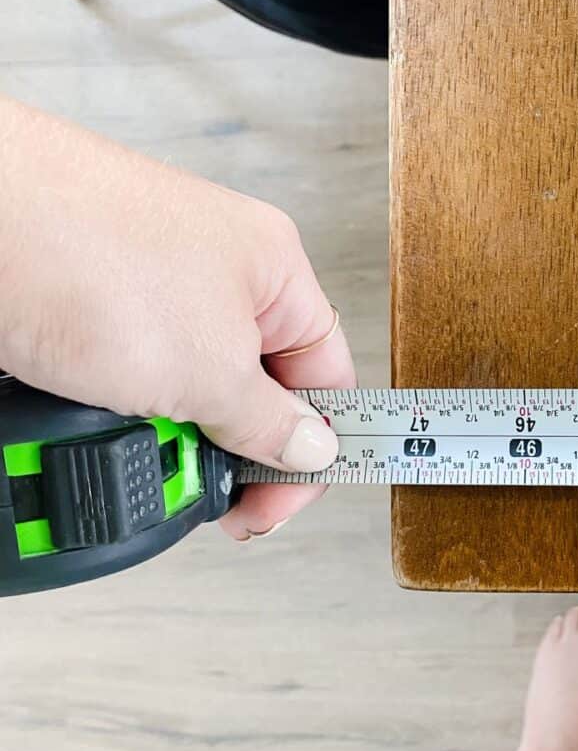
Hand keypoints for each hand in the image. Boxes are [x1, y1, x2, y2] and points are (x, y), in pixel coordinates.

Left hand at [0, 97, 354, 538]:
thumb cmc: (79, 251)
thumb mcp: (206, 368)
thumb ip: (267, 420)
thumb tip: (309, 452)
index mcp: (272, 268)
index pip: (326, 375)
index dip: (313, 447)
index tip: (278, 499)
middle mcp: (215, 273)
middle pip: (253, 388)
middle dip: (228, 447)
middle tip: (202, 487)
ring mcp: (148, 289)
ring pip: (183, 391)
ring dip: (164, 432)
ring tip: (133, 436)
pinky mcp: (88, 306)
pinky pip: (124, 379)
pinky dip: (113, 410)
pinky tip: (94, 416)